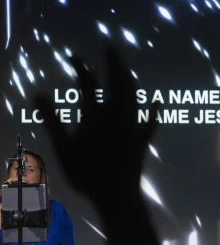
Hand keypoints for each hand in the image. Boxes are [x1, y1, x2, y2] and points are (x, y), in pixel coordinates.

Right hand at [34, 47, 159, 205]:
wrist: (116, 195)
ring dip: (130, 80)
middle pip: (118, 84)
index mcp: (96, 115)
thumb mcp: (63, 148)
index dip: (82, 67)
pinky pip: (150, 123)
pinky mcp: (142, 141)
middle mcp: (117, 116)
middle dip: (115, 64)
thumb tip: (37, 95)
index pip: (88, 83)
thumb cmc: (86, 173)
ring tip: (125, 69)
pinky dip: (153, 112)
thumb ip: (52, 121)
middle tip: (111, 48)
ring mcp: (132, 128)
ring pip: (134, 98)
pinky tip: (156, 102)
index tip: (74, 56)